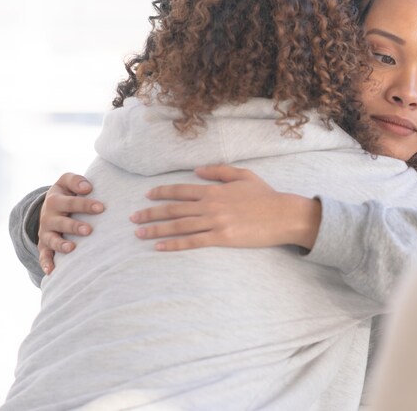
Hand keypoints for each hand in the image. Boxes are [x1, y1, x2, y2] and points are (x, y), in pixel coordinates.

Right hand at [39, 173, 104, 274]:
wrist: (49, 206)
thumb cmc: (66, 193)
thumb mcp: (66, 182)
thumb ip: (76, 181)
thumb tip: (87, 187)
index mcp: (55, 200)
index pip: (70, 202)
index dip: (84, 204)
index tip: (101, 207)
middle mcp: (48, 217)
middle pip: (60, 222)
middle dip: (74, 226)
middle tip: (89, 230)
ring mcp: (46, 232)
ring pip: (51, 239)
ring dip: (61, 244)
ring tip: (72, 248)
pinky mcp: (44, 244)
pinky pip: (43, 255)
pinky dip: (46, 263)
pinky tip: (52, 272)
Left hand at [131, 165, 321, 251]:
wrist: (284, 215)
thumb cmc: (266, 196)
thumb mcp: (244, 176)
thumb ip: (219, 171)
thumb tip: (197, 170)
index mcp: (214, 190)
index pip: (181, 190)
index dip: (161, 193)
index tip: (147, 196)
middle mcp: (210, 205)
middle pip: (173, 209)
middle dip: (150, 213)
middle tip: (133, 217)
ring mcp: (215, 222)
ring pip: (178, 226)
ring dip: (155, 229)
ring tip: (139, 233)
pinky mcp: (221, 238)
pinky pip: (192, 241)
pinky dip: (173, 244)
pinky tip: (159, 246)